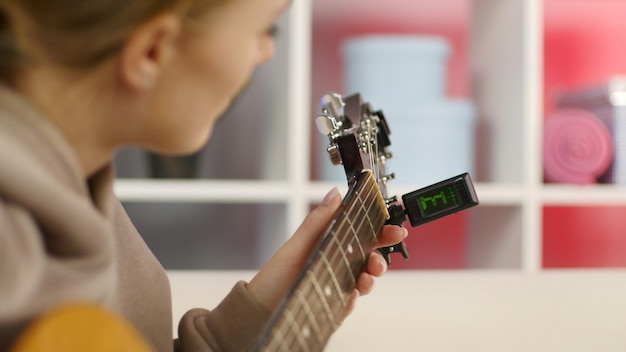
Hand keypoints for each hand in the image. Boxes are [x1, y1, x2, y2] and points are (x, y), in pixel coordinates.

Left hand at [248, 187, 407, 315]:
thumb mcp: (296, 245)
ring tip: (364, 280)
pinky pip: (349, 305)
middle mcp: (337, 266)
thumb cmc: (274, 277)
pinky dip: (352, 301)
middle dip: (379, 261)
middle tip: (376, 262)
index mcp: (331, 246)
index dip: (381, 233)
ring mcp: (336, 287)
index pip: (363, 237)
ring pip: (364, 283)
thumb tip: (335, 194)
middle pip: (368, 261)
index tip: (395, 231)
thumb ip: (318, 221)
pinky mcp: (332, 308)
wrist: (257, 310)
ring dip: (369, 281)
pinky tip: (349, 297)